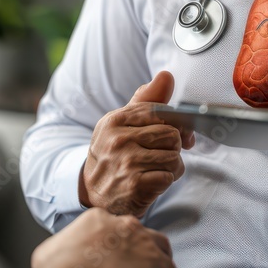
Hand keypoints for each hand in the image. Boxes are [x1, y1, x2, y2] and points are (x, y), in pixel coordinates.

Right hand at [31, 208, 176, 267]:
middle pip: (136, 231)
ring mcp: (142, 241)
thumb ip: (58, 249)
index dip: (113, 240)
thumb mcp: (48, 252)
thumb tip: (54, 257)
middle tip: (132, 260)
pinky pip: (169, 267)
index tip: (112, 251)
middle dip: (135, 245)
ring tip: (157, 267)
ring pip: (159, 243)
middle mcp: (123, 224)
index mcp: (98, 219)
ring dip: (159, 254)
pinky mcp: (155, 261)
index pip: (112, 225)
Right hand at [80, 72, 195, 216]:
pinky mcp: (135, 185)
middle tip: (158, 155)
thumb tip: (166, 76)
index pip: (159, 112)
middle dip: (172, 147)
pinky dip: (166, 181)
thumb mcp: (122, 124)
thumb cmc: (114, 154)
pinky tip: (152, 182)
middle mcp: (117, 139)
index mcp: (114, 120)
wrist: (93, 192)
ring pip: (174, 157)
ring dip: (171, 167)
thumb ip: (146, 100)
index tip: (174, 134)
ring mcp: (126, 162)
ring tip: (155, 169)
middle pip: (171, 134)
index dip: (174, 123)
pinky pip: (169, 176)